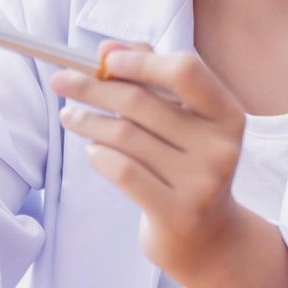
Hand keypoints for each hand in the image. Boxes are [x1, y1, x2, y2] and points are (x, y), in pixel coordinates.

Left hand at [51, 45, 255, 283]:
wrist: (208, 238)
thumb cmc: (186, 165)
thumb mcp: (181, 121)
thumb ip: (150, 77)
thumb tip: (107, 48)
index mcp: (227, 114)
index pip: (184, 71)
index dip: (140, 61)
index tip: (104, 60)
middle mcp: (220, 147)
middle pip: (141, 102)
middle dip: (93, 88)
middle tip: (61, 81)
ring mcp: (201, 182)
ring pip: (125, 136)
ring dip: (88, 121)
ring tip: (70, 116)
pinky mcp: (177, 213)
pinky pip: (123, 171)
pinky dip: (99, 156)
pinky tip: (92, 152)